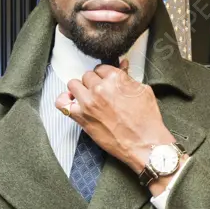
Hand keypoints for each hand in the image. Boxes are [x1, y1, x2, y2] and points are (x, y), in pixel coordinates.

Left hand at [54, 57, 175, 173]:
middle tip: (101, 93)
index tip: (106, 82)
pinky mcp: (82, 118)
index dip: (104, 76)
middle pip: (87, 76)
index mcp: (116, 78)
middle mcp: (100, 88)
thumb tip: (122, 64)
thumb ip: (128, 77)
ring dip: (80, 90)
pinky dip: (64, 101)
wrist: (145, 144)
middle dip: (94, 83)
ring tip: (88, 98)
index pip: (101, 68)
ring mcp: (89, 103)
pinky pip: (62, 103)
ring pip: (74, 85)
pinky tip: (71, 101)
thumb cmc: (147, 120)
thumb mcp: (143, 91)